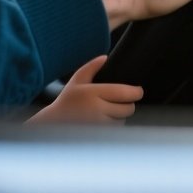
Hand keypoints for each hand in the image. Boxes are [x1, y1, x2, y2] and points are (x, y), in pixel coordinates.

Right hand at [28, 55, 142, 123]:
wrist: (54, 124)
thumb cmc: (66, 100)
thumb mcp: (77, 80)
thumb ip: (91, 67)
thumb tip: (105, 57)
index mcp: (93, 93)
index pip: (124, 93)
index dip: (136, 92)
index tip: (138, 90)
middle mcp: (98, 110)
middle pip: (128, 108)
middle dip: (128, 104)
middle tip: (123, 101)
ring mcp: (100, 125)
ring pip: (123, 120)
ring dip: (121, 116)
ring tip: (109, 111)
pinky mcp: (100, 136)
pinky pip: (117, 130)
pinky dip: (115, 125)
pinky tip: (105, 121)